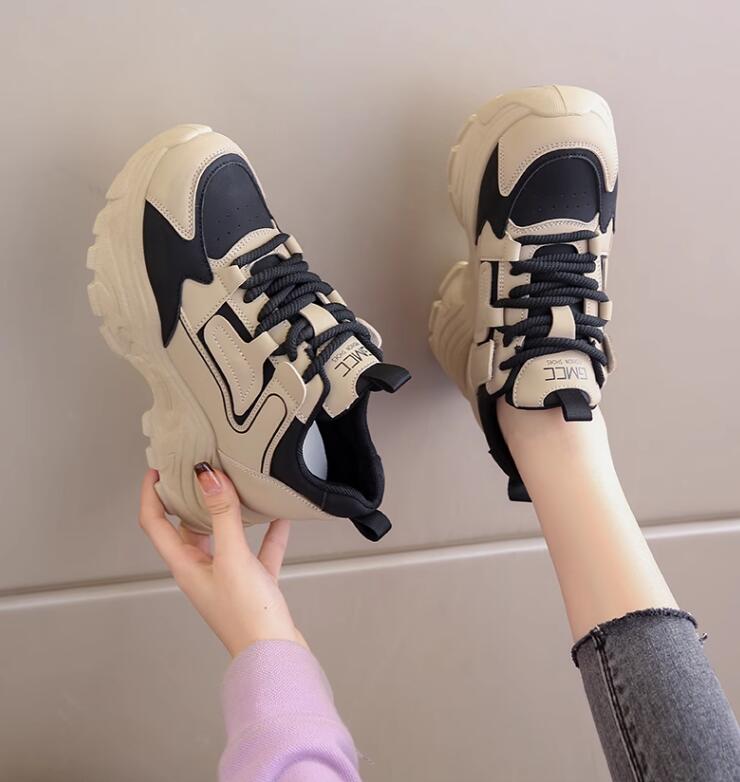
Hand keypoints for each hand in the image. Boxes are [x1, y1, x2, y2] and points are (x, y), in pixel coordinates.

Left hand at [139, 463, 305, 656]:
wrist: (275, 655)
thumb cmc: (248, 617)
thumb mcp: (233, 558)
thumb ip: (222, 515)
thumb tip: (206, 476)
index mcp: (185, 566)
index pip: (155, 524)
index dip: (151, 495)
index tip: (158, 469)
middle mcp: (201, 570)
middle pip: (187, 527)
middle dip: (190, 497)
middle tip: (198, 469)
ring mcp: (227, 577)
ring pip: (223, 536)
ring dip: (228, 512)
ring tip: (237, 487)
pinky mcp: (252, 584)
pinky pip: (257, 551)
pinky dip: (266, 533)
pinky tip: (279, 518)